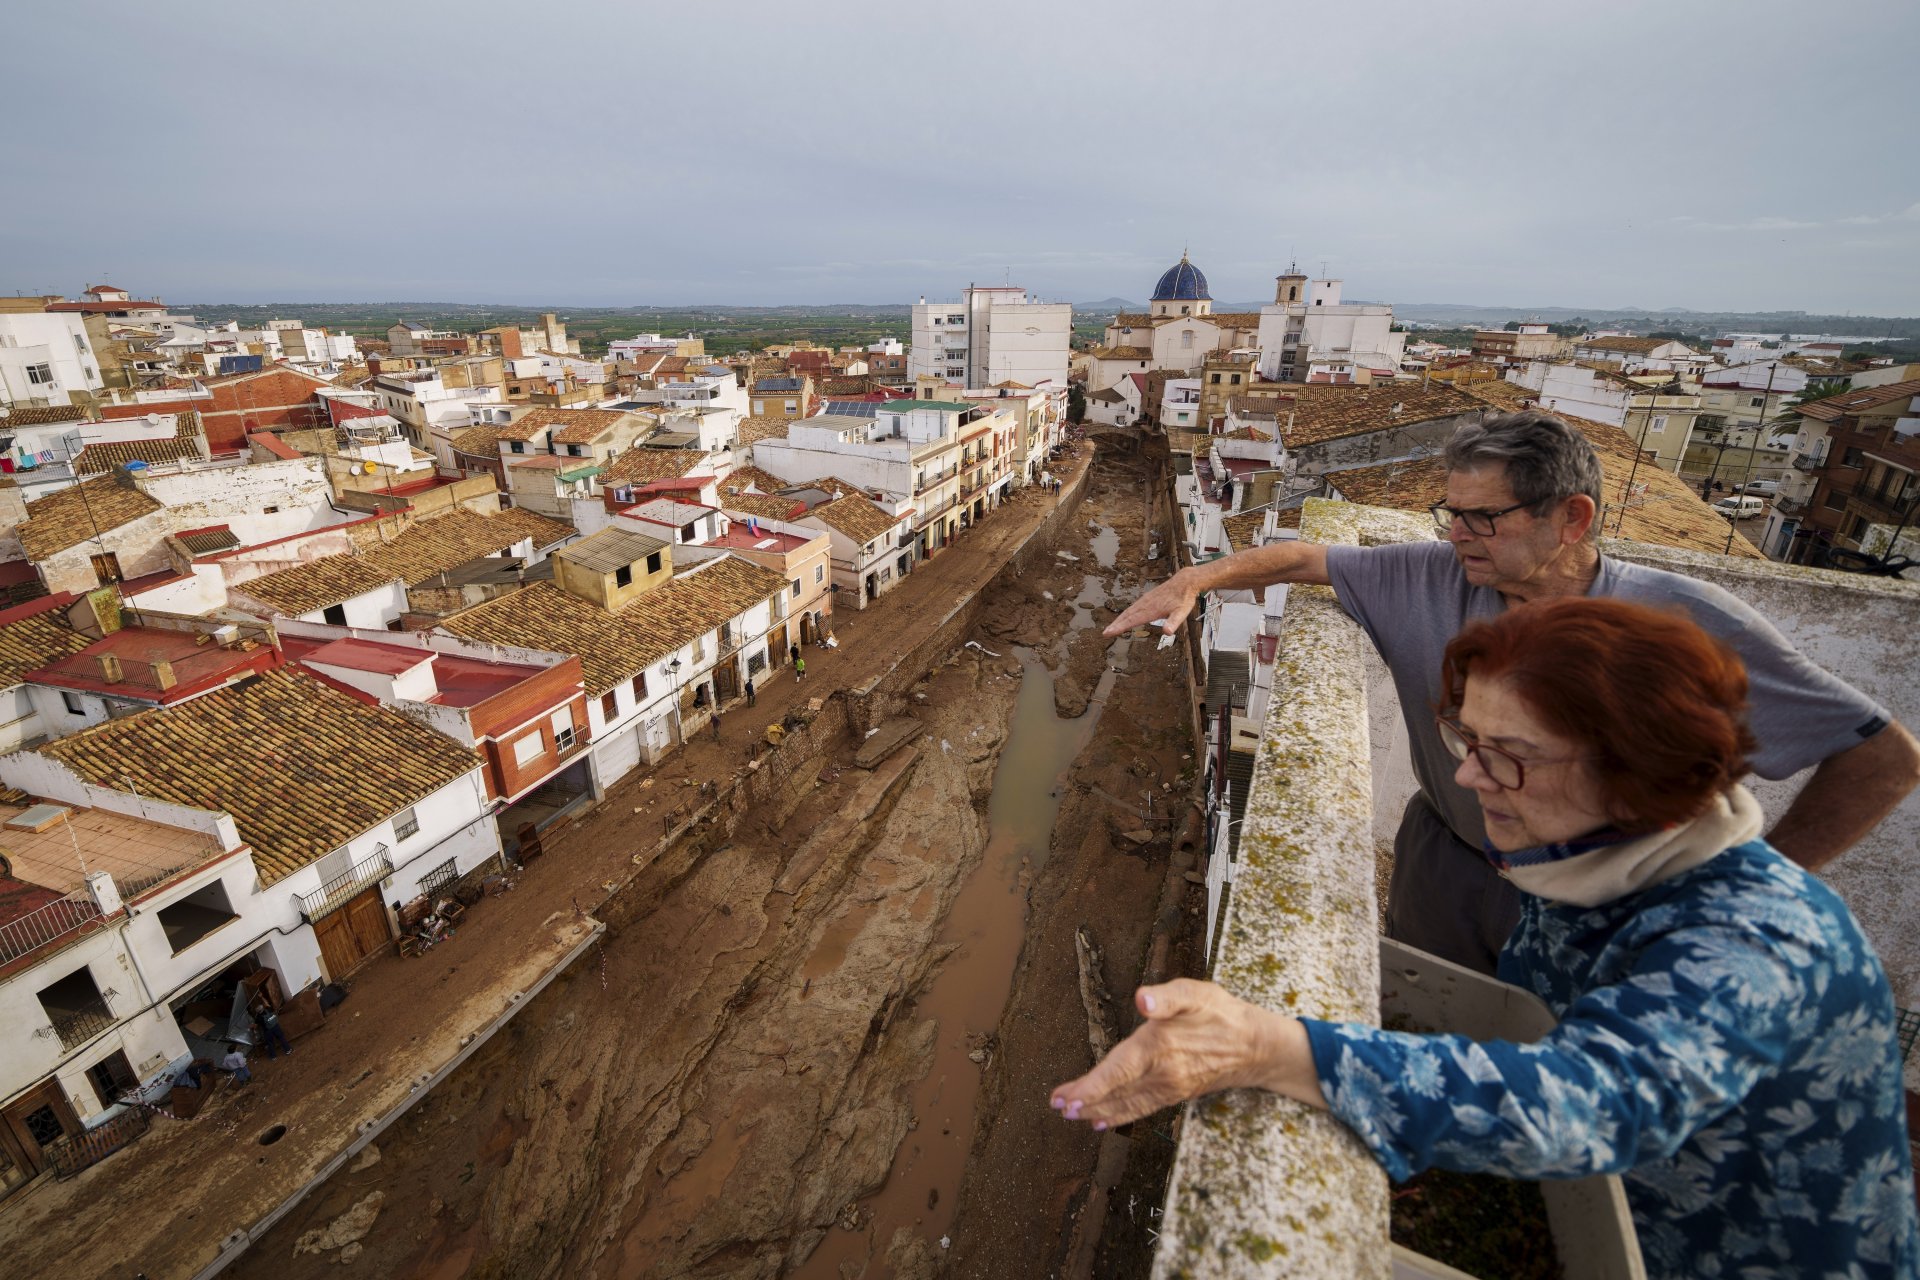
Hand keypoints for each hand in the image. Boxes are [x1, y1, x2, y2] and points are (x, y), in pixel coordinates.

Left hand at [1050, 980, 1317, 1128]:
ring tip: (1072, 1115)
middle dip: (1085, 1102)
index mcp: (1159, 1047)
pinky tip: (1103, 1121)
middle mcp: (1161, 1073)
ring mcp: (1169, 1088)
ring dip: (1098, 1111)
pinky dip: (1120, 1116)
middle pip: (1115, 1092)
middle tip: (1058, 1107)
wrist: (1255, 1046)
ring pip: (1126, 1104)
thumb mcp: (1196, 993)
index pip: (1117, 1071)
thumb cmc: (1221, 1013)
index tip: (1065, 1097)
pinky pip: (1141, 1109)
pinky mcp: (1175, 1094)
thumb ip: (1167, 996)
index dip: (1090, 1087)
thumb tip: (1143, 998)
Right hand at [1104, 571, 1197, 637]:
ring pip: (1129, 611)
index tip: (1108, 633)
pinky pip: (1133, 607)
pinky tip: (1125, 616)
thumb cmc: (1184, 598)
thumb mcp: (1182, 612)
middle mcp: (1146, 604)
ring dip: (1119, 620)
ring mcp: (1146, 600)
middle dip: (1115, 625)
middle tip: (1105, 633)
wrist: (1185, 581)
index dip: (1120, 627)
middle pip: (1127, 616)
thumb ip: (1174, 622)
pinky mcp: (1147, 598)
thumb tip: (1168, 632)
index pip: (1132, 620)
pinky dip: (1126, 613)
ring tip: (1111, 627)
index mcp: (1151, 610)